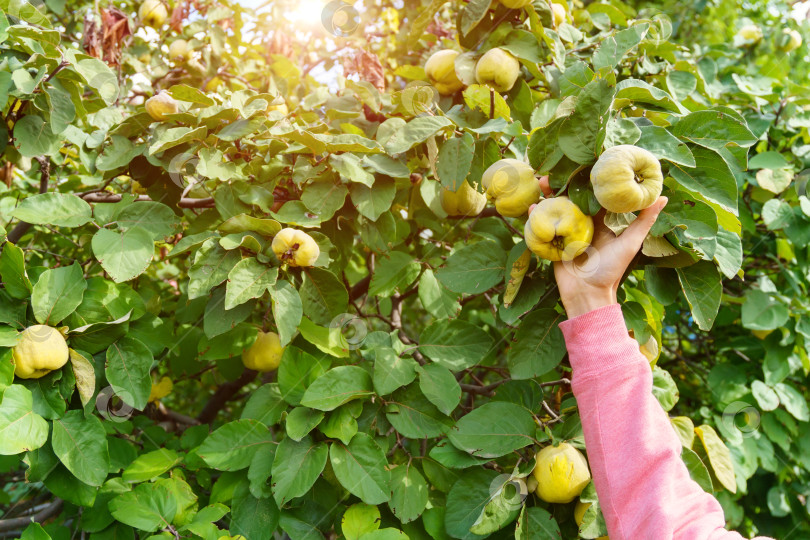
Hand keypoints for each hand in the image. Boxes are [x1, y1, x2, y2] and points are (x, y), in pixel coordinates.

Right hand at [533, 177, 667, 317]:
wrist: (586, 294)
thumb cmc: (611, 270)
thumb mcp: (630, 243)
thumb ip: (644, 220)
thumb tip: (663, 197)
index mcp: (600, 220)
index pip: (594, 194)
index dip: (587, 179)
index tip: (581, 164)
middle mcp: (582, 222)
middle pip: (570, 197)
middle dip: (561, 183)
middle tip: (553, 172)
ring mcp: (565, 231)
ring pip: (554, 208)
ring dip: (546, 196)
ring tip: (540, 184)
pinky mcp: (552, 242)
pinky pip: (542, 225)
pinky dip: (534, 215)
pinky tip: (531, 207)